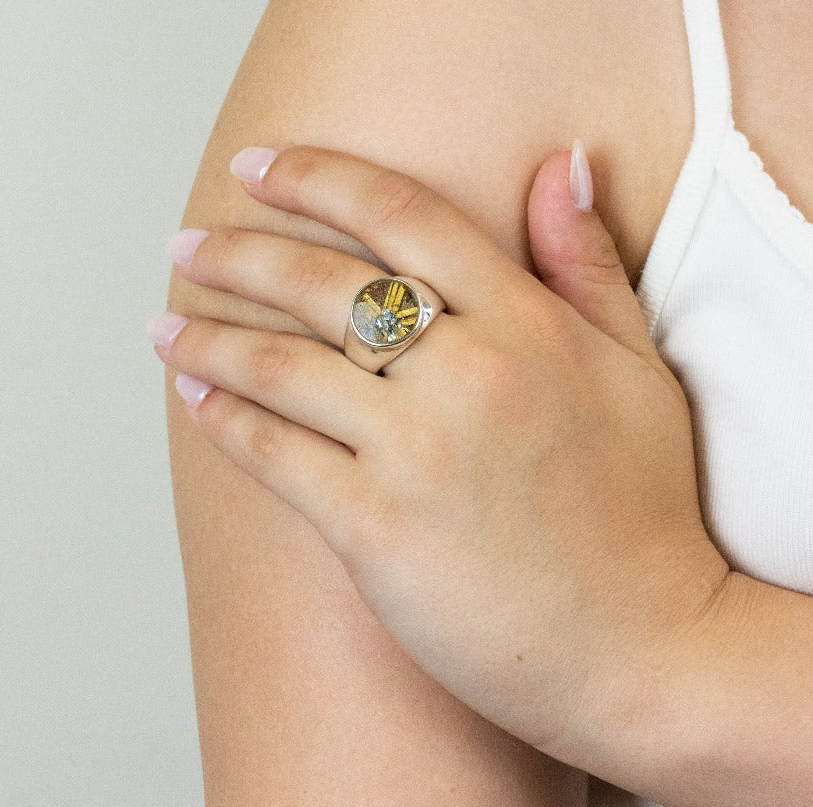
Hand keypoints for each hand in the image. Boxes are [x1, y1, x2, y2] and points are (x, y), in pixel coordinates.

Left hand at [148, 143, 729, 769]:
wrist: (646, 648)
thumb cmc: (644, 507)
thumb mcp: (638, 366)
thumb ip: (587, 260)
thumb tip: (561, 162)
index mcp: (527, 323)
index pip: (401, 215)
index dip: (316, 176)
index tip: (260, 165)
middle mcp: (467, 374)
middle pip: (322, 283)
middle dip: (238, 253)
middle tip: (188, 245)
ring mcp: (417, 452)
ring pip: (281, 366)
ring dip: (209, 338)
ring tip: (166, 324)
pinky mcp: (376, 529)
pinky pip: (275, 455)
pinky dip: (224, 420)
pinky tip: (194, 398)